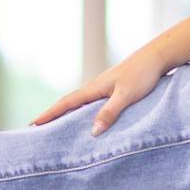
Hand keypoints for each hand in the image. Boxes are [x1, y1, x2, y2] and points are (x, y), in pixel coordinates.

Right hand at [31, 48, 169, 134]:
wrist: (156, 57)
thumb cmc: (142, 75)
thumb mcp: (126, 95)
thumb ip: (110, 112)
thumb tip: (93, 131)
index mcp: (93, 88)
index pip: (65, 103)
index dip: (49, 115)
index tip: (32, 124)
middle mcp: (95, 87)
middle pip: (68, 103)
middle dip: (52, 115)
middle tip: (36, 128)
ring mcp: (103, 88)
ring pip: (79, 103)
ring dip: (65, 113)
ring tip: (55, 127)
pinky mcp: (113, 89)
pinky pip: (91, 103)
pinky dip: (82, 112)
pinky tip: (85, 118)